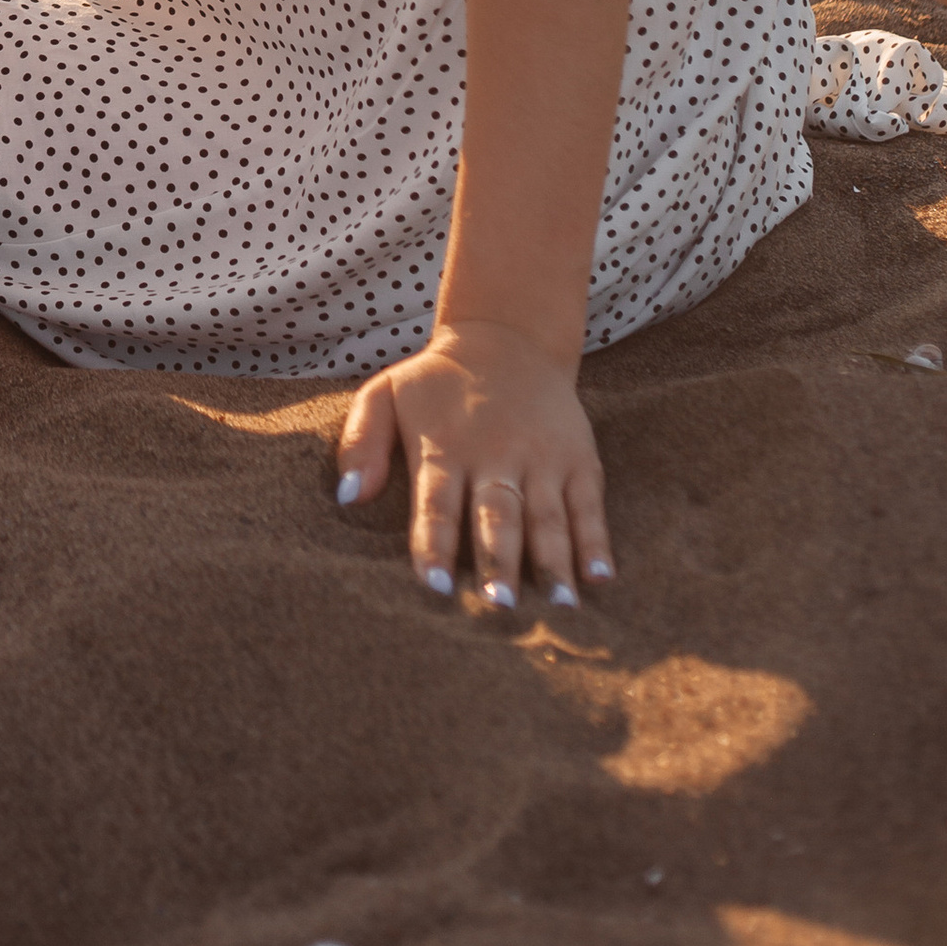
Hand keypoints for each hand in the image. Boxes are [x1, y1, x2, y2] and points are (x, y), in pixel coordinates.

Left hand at [334, 319, 611, 610]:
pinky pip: (589, 504)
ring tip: (558, 607)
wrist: (506, 338)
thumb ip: (360, 443)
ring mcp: (542, 458)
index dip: (434, 545)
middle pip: (497, 515)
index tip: (434, 588)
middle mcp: (496, 455)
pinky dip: (596, 541)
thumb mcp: (384, 394)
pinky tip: (600, 578)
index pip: (436, 503)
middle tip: (500, 606)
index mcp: (444, 448)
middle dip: (499, 562)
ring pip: (547, 516)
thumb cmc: (437, 383)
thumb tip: (346, 497)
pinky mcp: (579, 459)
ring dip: (553, 562)